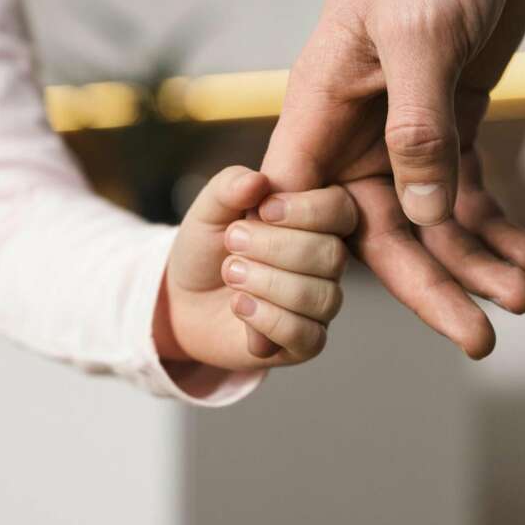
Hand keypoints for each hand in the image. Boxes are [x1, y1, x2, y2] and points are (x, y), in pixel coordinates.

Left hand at [156, 166, 356, 370]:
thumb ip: (230, 187)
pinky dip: (268, 319)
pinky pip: (305, 336)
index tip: (263, 210)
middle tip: (233, 241)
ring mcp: (318, 304)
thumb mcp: (209, 209)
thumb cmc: (206, 248)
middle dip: (276, 248)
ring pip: (319, 297)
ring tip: (231, 273)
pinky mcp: (303, 343)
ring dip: (268, 283)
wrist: (183, 298)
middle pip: (331, 255)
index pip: (341, 211)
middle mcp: (326, 263)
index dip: (306, 210)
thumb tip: (257, 181)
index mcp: (315, 221)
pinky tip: (239, 305)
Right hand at [260, 0, 524, 357]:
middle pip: (378, 229)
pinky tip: (524, 252)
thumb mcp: (420, 34)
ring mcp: (401, 130)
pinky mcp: (448, 121)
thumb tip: (425, 214)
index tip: (322, 317)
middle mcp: (355, 130)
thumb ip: (416, 126)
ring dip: (472, 259)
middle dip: (428, 284)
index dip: (306, 260)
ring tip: (519, 296)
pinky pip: (464, 188)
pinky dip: (492, 222)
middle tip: (477, 336)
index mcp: (321, 107)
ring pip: (427, 217)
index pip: (298, 203)